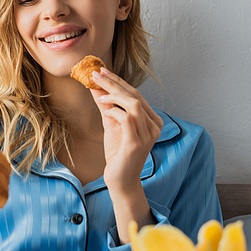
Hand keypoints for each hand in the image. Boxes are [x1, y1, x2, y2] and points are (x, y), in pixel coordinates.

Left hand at [90, 68, 162, 238]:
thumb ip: (107, 106)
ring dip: (114, 95)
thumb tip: (95, 86)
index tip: (102, 71)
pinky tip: (104, 108)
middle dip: (114, 82)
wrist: (120, 180)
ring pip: (133, 104)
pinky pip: (127, 118)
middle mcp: (154, 126)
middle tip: (96, 73)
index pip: (136, 94)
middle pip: (135, 96)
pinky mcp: (137, 142)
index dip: (119, 81)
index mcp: (152, 120)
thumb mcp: (111, 124)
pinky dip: (114, 110)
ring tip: (99, 93)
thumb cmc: (118, 153)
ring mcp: (148, 134)